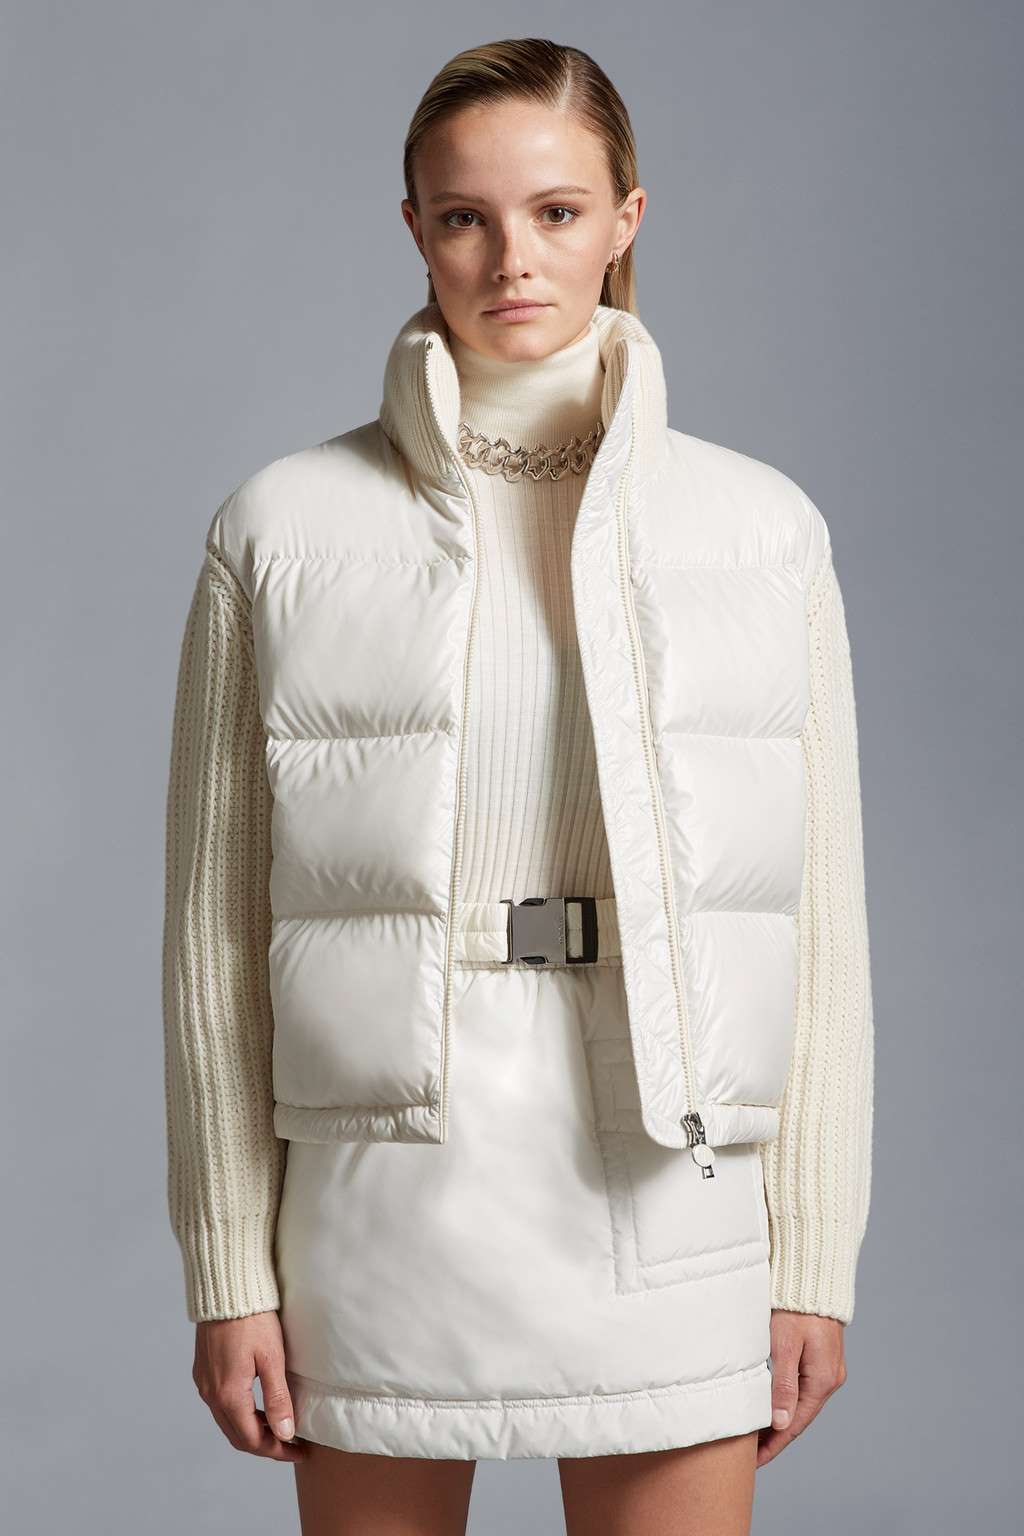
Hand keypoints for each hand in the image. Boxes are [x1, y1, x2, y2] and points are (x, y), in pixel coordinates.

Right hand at [193, 1310, 308, 1460]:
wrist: (226, 1287)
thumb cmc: (252, 1318)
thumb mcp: (272, 1358)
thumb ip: (278, 1399)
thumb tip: (285, 1434)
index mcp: (228, 1395)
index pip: (252, 1440)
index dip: (276, 1451)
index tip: (299, 1451)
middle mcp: (210, 1394)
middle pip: (237, 1435)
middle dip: (265, 1444)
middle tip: (292, 1445)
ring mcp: (204, 1382)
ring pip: (227, 1421)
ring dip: (252, 1429)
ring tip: (279, 1427)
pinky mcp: (203, 1370)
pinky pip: (220, 1404)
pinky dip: (240, 1413)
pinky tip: (259, 1406)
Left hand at [757, 1309, 846, 1467]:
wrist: (812, 1275)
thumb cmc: (794, 1306)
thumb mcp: (783, 1345)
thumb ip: (783, 1385)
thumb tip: (781, 1425)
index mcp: (823, 1380)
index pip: (794, 1424)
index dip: (774, 1445)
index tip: (753, 1462)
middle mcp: (830, 1378)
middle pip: (799, 1417)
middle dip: (775, 1436)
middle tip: (748, 1453)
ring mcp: (828, 1368)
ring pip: (801, 1404)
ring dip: (780, 1419)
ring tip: (756, 1433)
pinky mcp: (821, 1357)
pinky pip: (803, 1388)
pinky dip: (786, 1401)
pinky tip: (772, 1404)